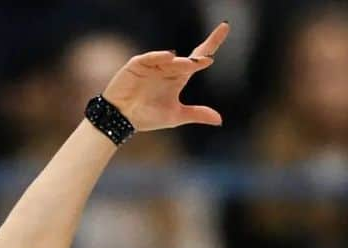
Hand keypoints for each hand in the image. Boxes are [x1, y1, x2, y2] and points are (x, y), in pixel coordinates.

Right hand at [101, 21, 228, 132]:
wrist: (123, 119)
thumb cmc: (148, 116)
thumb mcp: (176, 116)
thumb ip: (197, 114)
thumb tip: (219, 120)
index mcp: (178, 77)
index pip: (198, 58)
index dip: (212, 44)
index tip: (225, 28)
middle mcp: (168, 68)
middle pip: (188, 59)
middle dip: (200, 55)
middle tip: (210, 58)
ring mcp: (153, 65)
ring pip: (171, 61)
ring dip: (182, 63)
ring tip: (193, 65)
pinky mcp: (138, 65)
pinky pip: (150, 59)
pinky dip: (159, 57)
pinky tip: (169, 57)